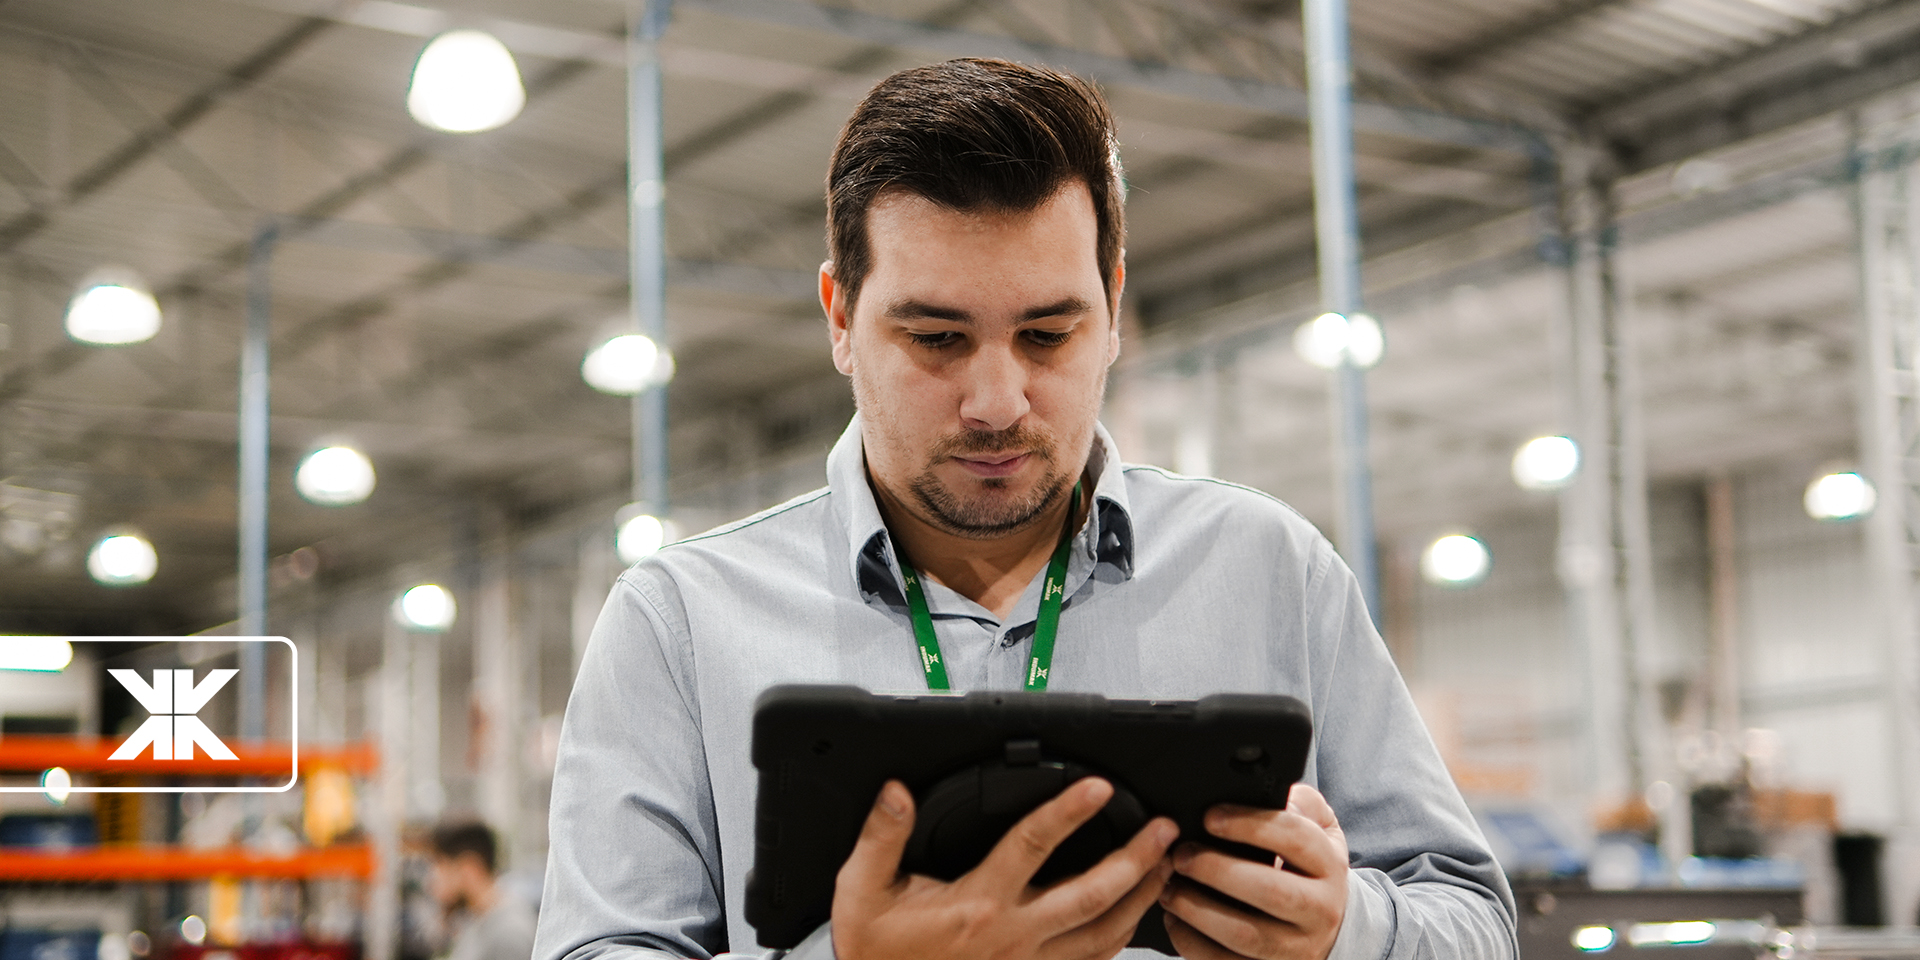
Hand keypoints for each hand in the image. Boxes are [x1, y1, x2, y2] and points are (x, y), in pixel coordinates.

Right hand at [832, 777, 1178, 959]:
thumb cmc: (874, 951)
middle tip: (1163, 830)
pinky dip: (1119, 941)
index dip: (1069, 812)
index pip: (1031, 845)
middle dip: (1134, 860)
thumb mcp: (862, 889)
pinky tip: (1132, 919)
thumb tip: (897, 793)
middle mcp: (1011, 936)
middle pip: (1090, 896)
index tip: (1099, 787)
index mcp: (975, 904)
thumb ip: (882, 836)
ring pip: (1103, 936)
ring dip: (1140, 900)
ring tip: (1164, 869)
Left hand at [1159, 783, 1347, 959]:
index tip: (1209, 816)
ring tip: (1169, 888)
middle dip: (1217, 871)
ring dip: (1198, 910)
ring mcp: (1296, 947)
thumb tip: (1269, 791)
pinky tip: (1175, 919)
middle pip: (1269, 891)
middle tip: (1181, 854)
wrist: (1331, 927)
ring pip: (1246, 935)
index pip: (1294, 838)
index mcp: (1329, 865)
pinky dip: (1194, 943)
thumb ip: (1299, 803)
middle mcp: (1319, 909)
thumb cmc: (1309, 867)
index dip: (1249, 825)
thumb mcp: (1318, 828)